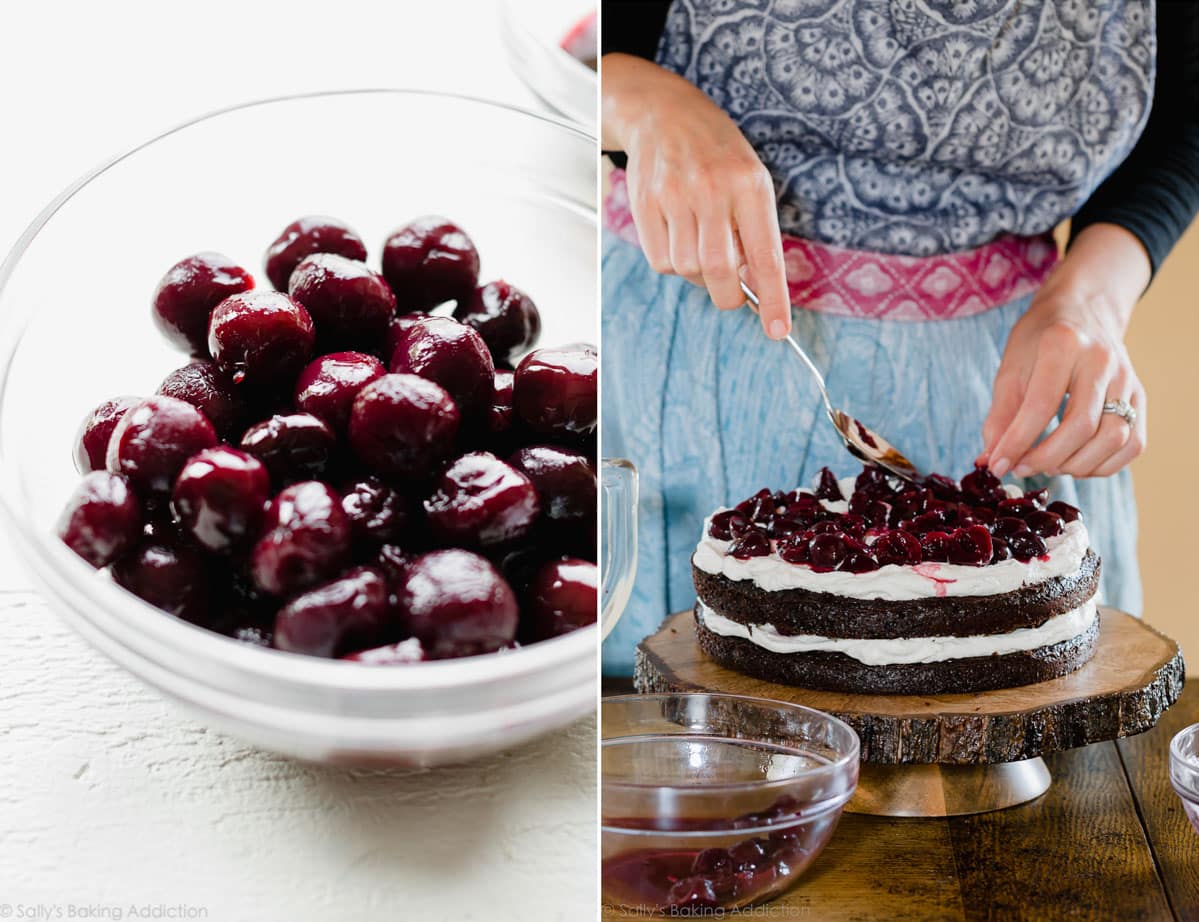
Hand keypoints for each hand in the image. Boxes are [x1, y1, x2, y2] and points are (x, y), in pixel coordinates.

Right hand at [601, 54, 790, 338]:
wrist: (664, 112)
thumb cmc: (717, 154)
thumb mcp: (750, 179)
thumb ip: (754, 231)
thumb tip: (752, 288)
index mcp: (749, 184)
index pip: (765, 255)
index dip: (772, 299)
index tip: (778, 331)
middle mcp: (712, 190)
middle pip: (719, 271)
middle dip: (729, 296)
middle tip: (733, 296)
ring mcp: (674, 196)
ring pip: (686, 269)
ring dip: (697, 276)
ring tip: (702, 249)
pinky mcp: (644, 203)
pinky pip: (660, 260)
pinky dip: (672, 263)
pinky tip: (678, 238)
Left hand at [979, 224, 1149, 478]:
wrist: (1081, 312)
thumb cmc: (1038, 341)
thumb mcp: (1010, 369)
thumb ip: (1000, 416)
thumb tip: (990, 461)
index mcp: (1064, 344)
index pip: (1041, 405)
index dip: (1017, 442)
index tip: (997, 466)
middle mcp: (1102, 360)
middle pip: (1082, 426)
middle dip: (1046, 458)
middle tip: (1021, 468)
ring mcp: (1127, 379)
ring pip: (1114, 438)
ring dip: (1077, 465)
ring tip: (1048, 465)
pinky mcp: (1140, 396)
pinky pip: (1133, 443)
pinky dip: (1104, 464)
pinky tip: (1075, 462)